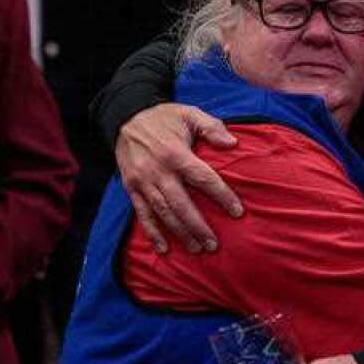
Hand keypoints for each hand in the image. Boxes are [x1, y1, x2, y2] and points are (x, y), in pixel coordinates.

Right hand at [116, 103, 240, 252]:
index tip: (237, 211)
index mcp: (176, 153)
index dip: (221, 195)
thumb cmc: (164, 117)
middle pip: (181, 204)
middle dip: (199, 227)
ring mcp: (143, 182)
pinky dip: (153, 233)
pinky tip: (164, 249)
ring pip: (164, 213)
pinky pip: (143, 214)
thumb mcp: (189, 114)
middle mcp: (159, 171)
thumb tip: (233, 143)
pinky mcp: (132, 188)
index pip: (203, 178)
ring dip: (180, 234)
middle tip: (214, 245)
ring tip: (197, 249)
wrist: (126, 116)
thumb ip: (212, 127)